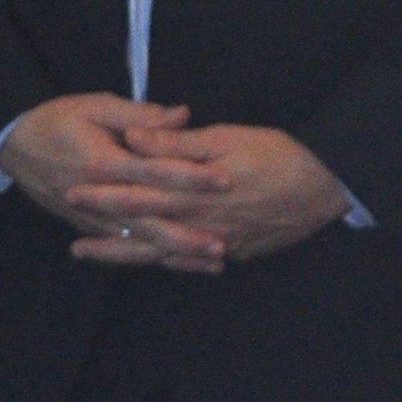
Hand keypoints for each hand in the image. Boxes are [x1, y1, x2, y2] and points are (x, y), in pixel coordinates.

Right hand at [0, 94, 230, 273]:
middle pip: (149, 219)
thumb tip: (182, 115)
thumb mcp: (94, 105)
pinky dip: (149, 257)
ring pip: (138, 241)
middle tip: (224, 243)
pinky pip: (121, 246)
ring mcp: (90, 216)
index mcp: (103, 162)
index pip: (154, 171)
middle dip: (188, 233)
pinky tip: (176, 264)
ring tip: (211, 261)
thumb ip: (139, 115)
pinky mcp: (85, 225)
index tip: (225, 181)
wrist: (10, 144)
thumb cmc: (55, 120)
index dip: (190, 176)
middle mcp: (98, 196)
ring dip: (175, 253)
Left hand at [93, 123, 350, 263]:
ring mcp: (220, 242)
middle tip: (73, 247)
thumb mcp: (224, 138)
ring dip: (130, 257)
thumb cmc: (277, 154)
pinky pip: (195, 262)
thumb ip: (174, 144)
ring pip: (166, 254)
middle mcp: (200, 223)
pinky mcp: (238, 251)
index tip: (72, 196)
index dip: (104, 197)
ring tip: (96, 258)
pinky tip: (156, 263)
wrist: (329, 186)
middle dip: (108, 237)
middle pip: (145, 232)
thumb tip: (133, 138)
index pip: (137, 196)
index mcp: (191, 193)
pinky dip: (173, 263)